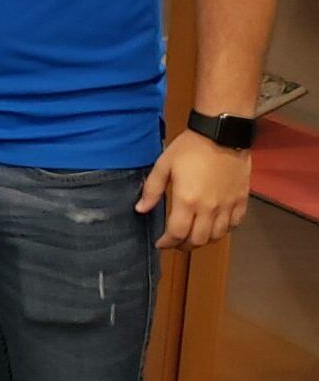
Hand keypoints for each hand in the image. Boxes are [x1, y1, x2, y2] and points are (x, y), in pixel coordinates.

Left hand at [138, 128, 252, 248]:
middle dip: (184, 245)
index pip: (177, 233)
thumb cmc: (189, 148)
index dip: (167, 242)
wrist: (221, 135)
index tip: (160, 243)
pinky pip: (235, 224)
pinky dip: (224, 231)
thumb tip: (140, 209)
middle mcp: (209, 209)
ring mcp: (228, 206)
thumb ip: (151, 190)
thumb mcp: (163, 165)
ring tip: (193, 236)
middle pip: (199, 240)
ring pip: (218, 236)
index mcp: (187, 201)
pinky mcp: (241, 200)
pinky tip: (215, 226)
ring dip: (204, 240)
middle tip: (175, 242)